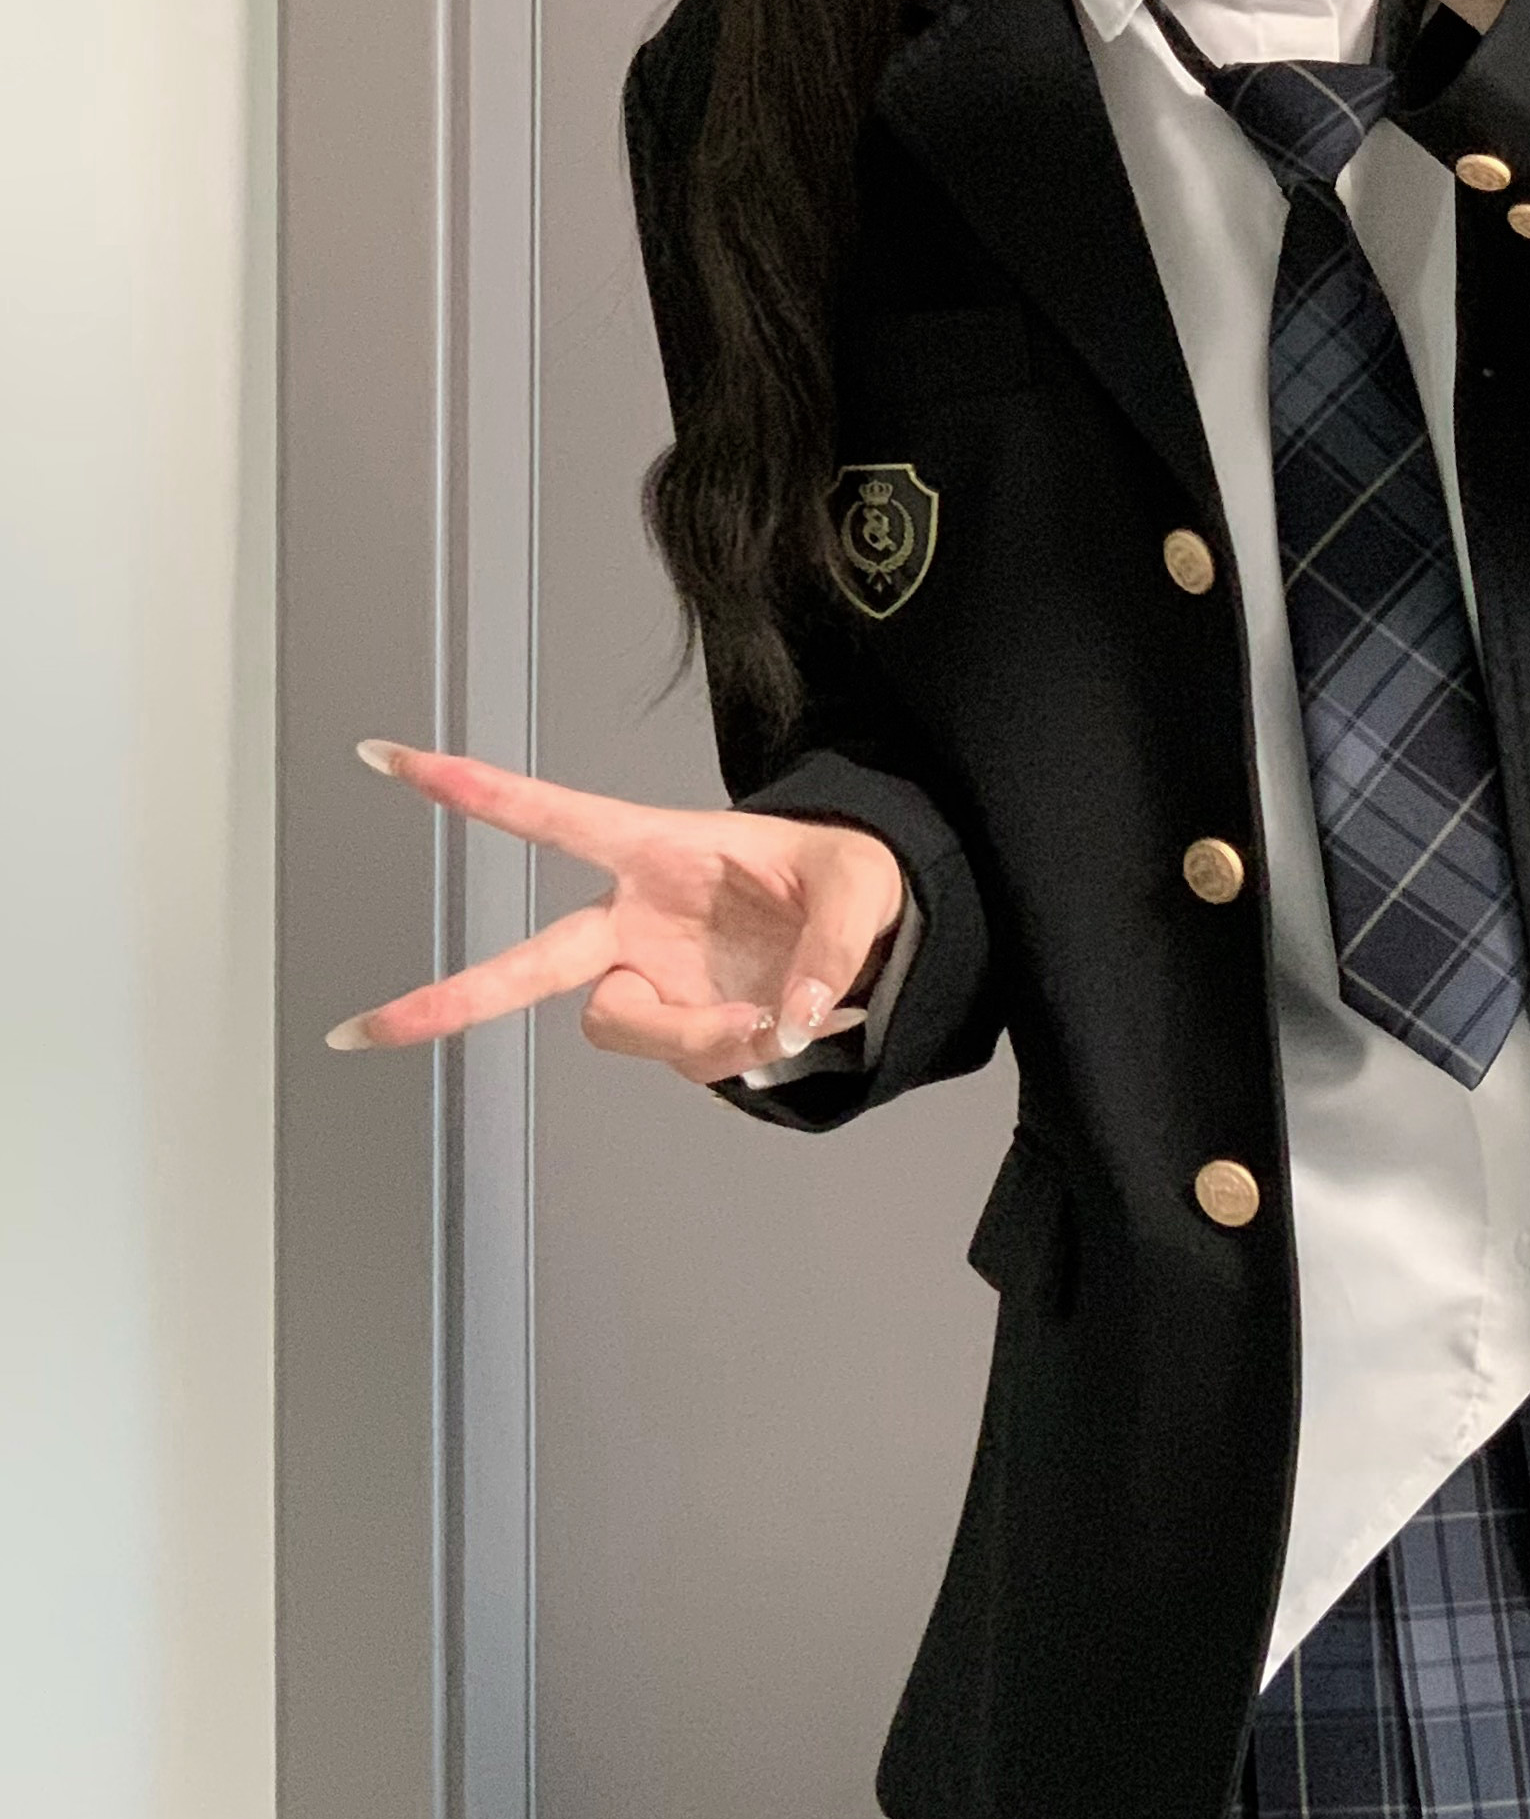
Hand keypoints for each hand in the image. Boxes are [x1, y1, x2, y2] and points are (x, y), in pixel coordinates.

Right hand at [327, 741, 906, 1085]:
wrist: (879, 934)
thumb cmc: (853, 878)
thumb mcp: (861, 886)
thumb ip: (831, 946)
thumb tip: (793, 1018)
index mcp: (656, 852)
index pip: (555, 818)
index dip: (478, 792)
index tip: (392, 759)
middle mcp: (634, 922)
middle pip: (530, 966)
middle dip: (451, 1000)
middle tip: (362, 1033)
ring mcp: (652, 978)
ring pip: (622, 1026)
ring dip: (688, 1036)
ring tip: (773, 1020)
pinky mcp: (680, 1025)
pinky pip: (688, 1059)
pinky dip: (737, 1053)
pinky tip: (787, 1026)